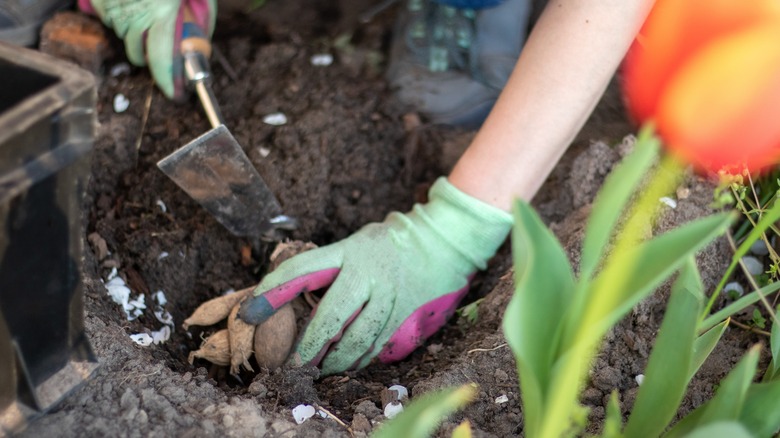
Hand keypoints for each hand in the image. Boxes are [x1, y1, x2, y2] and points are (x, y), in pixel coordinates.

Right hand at [78, 0, 215, 99]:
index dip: (167, 80)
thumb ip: (200, 15)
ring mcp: (112, 4)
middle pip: (136, 52)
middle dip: (147, 58)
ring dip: (131, 35)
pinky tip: (127, 4)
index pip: (162, 57)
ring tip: (142, 21)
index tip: (174, 93)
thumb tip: (200, 39)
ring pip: (119, 34)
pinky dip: (115, 15)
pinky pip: (105, 16)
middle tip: (156, 55)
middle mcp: (135, 11)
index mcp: (163, 11)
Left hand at [239, 177, 511, 374]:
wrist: (442, 243)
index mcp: (348, 252)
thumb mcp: (353, 245)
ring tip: (321, 370)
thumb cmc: (388, 243)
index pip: (301, 271)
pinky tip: (349, 364)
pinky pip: (379, 344)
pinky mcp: (405, 315)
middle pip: (331, 318)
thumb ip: (326, 267)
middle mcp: (367, 275)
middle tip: (295, 365)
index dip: (272, 292)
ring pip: (357, 339)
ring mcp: (389, 297)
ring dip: (336, 360)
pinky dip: (361, 359)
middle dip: (310, 347)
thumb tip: (283, 291)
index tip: (249, 313)